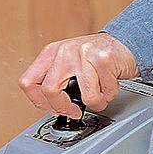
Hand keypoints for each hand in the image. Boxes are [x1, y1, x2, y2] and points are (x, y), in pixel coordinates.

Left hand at [19, 33, 138, 116]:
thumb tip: (50, 107)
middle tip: (74, 111)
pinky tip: (109, 83)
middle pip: (49, 91)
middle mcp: (64, 51)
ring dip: (95, 102)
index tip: (52, 108)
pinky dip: (109, 94)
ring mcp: (83, 53)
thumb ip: (55, 80)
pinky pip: (104, 92)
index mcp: (51, 53)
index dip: (39, 102)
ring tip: (99, 94)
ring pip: (84, 97)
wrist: (124, 43)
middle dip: (63, 108)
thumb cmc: (96, 57)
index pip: (28, 83)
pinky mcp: (102, 58)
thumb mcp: (68, 64)